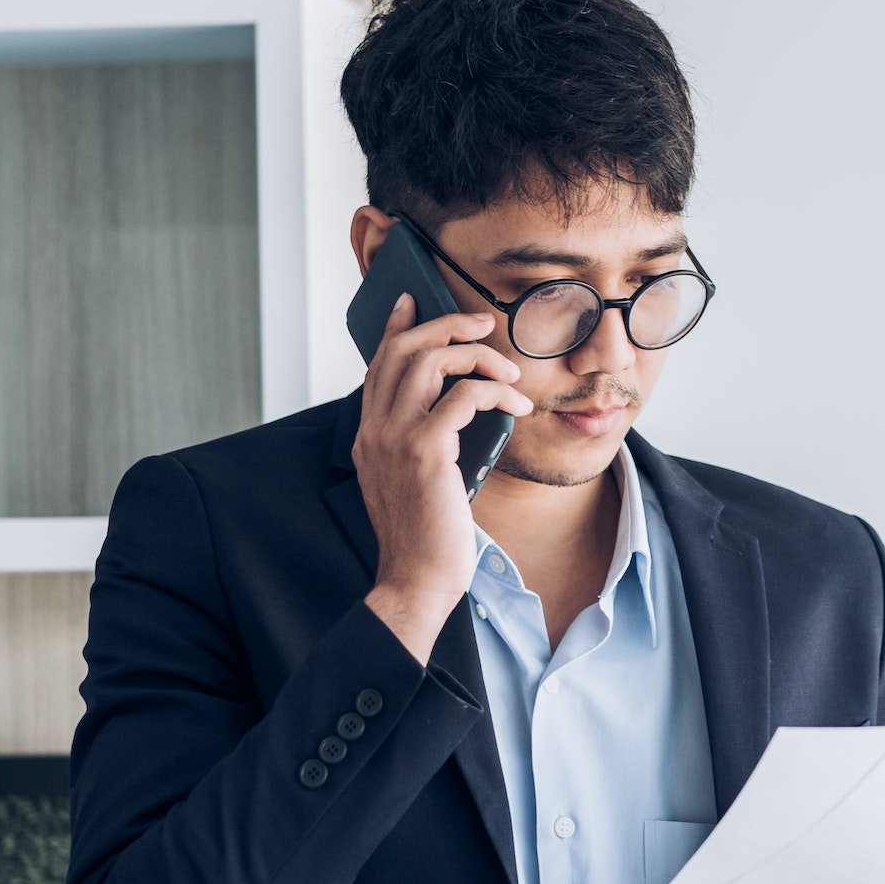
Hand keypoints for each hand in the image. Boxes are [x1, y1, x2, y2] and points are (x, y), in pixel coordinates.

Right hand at [355, 292, 532, 624]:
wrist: (415, 581)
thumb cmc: (425, 539)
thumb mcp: (414, 483)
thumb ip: (423, 445)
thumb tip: (458, 413)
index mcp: (368, 436)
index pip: (378, 365)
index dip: (397, 329)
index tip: (414, 303)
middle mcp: (374, 430)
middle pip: (404, 350)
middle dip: (446, 326)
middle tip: (482, 324)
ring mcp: (394, 438)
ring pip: (430, 361)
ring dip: (476, 355)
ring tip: (508, 370)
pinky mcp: (425, 451)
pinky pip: (463, 396)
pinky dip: (494, 392)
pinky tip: (516, 406)